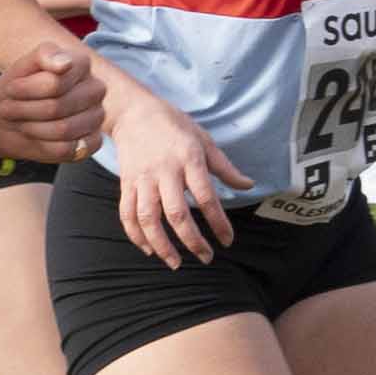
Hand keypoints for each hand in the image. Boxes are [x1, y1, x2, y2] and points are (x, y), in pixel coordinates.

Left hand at [0, 42, 109, 165]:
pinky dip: (42, 144)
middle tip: (8, 109)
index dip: (25, 90)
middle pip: (56, 107)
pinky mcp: (93, 142)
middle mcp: (95, 89)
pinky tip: (35, 135)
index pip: (53, 83)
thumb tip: (65, 63)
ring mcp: (97, 116)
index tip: (11, 89)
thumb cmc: (15, 89)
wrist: (6, 119)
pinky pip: (66, 149)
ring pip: (62, 130)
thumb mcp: (21, 67)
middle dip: (25, 111)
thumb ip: (43, 55)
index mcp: (81, 64)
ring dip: (30, 128)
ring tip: (19, 121)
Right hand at [105, 87, 248, 267]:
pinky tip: (149, 249)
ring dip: (162, 244)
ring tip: (175, 263)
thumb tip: (249, 185)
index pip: (206, 197)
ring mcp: (143, 179)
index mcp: (189, 159)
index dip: (218, 222)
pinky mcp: (126, 183)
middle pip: (177, 213)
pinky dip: (136, 235)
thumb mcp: (204, 140)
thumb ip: (225, 167)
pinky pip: (127, 213)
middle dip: (192, 240)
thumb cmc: (174, 125)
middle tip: (206, 257)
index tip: (228, 240)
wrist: (133, 111)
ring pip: (148, 218)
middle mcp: (164, 171)